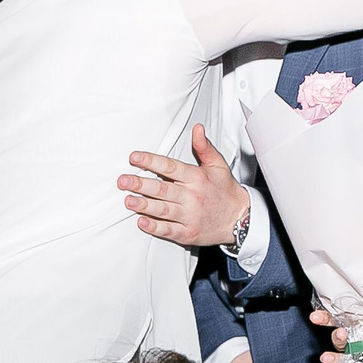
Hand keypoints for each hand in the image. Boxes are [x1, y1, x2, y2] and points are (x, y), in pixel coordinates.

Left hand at [118, 126, 249, 249]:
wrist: (239, 219)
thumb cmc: (225, 191)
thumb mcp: (218, 165)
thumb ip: (204, 147)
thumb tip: (197, 129)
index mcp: (197, 178)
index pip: (170, 167)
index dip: (151, 161)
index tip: (135, 158)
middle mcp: (192, 196)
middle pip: (162, 189)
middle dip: (140, 184)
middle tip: (123, 181)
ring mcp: (190, 216)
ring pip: (163, 209)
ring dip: (144, 205)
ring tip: (128, 200)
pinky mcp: (188, 233)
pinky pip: (168, 230)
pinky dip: (154, 227)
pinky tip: (142, 222)